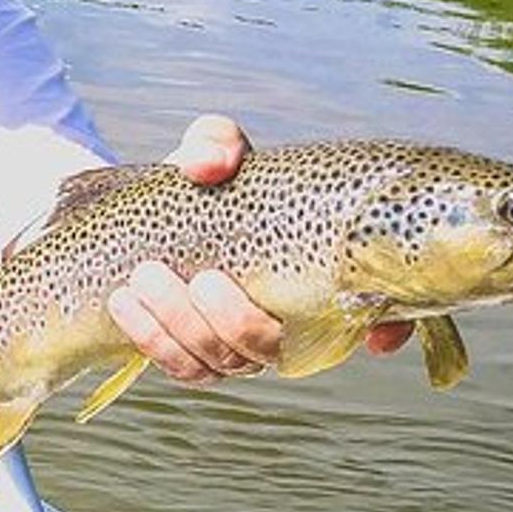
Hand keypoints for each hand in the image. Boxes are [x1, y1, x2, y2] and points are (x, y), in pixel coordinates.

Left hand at [106, 115, 407, 381]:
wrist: (145, 215)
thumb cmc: (201, 182)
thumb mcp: (212, 149)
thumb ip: (216, 143)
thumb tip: (208, 167)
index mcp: (314, 271)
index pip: (375, 314)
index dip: (388, 332)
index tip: (376, 338)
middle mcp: (286, 320)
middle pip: (275, 349)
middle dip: (235, 322)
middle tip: (202, 279)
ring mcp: (242, 346)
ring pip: (224, 362)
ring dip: (183, 325)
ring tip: (146, 276)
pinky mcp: (197, 359)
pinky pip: (182, 368)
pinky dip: (152, 338)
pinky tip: (124, 301)